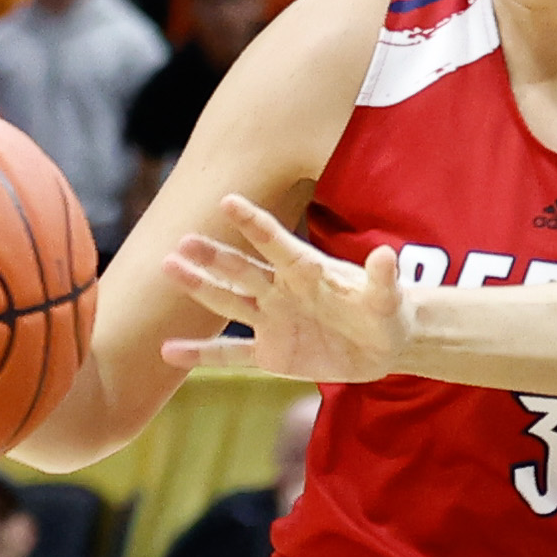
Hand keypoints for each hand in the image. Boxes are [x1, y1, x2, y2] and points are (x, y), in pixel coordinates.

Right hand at [157, 194, 410, 383]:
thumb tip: (387, 255)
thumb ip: (383, 279)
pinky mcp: (270, 354)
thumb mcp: (388, 299)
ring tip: (168, 268)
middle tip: (184, 241)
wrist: (382, 344)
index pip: (277, 242)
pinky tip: (168, 351)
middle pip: (243, 270)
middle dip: (214, 257)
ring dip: (199, 288)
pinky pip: (230, 355)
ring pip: (229, 303)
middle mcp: (281, 290)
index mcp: (307, 270)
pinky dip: (202, 354)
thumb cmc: (385, 312)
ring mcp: (271, 320)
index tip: (228, 201)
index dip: (254, 223)